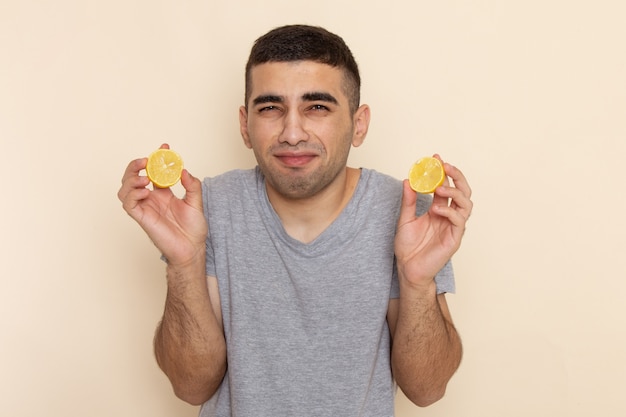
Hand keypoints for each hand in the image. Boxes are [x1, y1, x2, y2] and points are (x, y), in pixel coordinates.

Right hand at [117, 144, 206, 265]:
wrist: (192, 249)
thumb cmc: (194, 229)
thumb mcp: (196, 202)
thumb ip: (192, 185)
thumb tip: (183, 170)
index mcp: (163, 194)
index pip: (154, 171)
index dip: (157, 158)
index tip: (164, 147)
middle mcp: (151, 199)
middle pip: (133, 178)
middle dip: (135, 165)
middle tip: (146, 160)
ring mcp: (145, 208)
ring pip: (125, 190)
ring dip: (130, 179)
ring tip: (143, 177)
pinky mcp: (142, 218)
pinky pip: (129, 204)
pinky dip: (132, 195)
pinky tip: (145, 191)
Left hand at [394, 155, 472, 288]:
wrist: (408, 269)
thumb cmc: (408, 247)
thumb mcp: (405, 219)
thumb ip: (408, 201)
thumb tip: (408, 180)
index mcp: (439, 209)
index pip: (447, 186)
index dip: (444, 171)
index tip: (436, 158)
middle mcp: (449, 216)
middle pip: (463, 191)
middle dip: (457, 176)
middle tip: (444, 166)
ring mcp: (454, 227)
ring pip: (466, 204)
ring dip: (455, 192)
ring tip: (439, 188)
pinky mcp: (454, 239)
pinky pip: (459, 221)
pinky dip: (449, 211)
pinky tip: (436, 209)